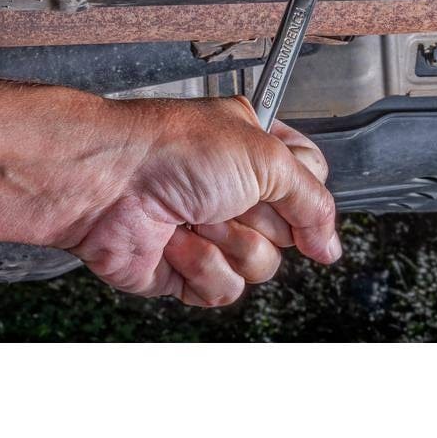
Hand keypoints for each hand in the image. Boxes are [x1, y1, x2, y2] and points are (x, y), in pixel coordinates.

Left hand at [63, 96, 339, 306]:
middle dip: (260, 218)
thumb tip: (330, 243)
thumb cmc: (173, 150)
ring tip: (193, 215)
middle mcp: (234, 188)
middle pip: (290, 230)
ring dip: (228, 242)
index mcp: (255, 148)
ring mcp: (211, 230)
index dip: (307, 196)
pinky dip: (200, 266)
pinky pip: (224, 289)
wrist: (106, 183)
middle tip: (228, 196)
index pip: (310, 180)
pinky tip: (175, 240)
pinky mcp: (186, 269)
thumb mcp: (266, 158)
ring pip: (260, 266)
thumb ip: (312, 201)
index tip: (294, 197)